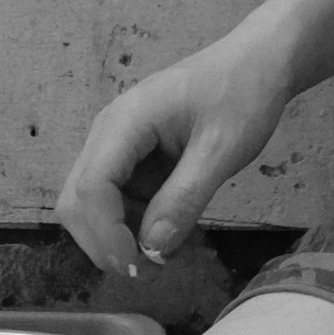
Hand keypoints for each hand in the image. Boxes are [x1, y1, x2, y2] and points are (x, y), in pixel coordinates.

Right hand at [54, 31, 293, 278]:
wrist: (257, 62)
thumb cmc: (242, 94)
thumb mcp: (222, 150)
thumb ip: (185, 198)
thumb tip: (151, 250)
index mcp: (125, 122)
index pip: (91, 188)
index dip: (106, 235)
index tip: (138, 267)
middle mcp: (108, 133)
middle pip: (76, 201)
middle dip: (103, 242)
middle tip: (147, 272)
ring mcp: (116, 146)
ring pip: (90, 206)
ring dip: (117, 237)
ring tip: (164, 255)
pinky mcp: (130, 159)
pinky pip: (116, 201)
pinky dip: (132, 225)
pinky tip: (167, 233)